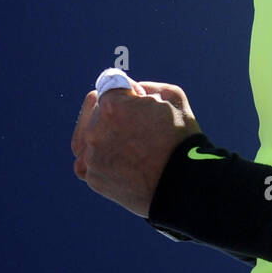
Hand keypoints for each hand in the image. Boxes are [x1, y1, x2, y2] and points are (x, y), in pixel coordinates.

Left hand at [71, 80, 202, 216]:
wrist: (184, 185)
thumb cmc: (181, 139)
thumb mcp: (172, 97)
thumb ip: (145, 86)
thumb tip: (131, 91)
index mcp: (112, 106)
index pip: (108, 86)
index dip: (125, 90)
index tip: (133, 97)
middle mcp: (95, 131)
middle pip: (97, 111)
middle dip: (113, 113)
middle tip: (136, 124)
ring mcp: (91, 156)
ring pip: (87, 136)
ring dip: (100, 133)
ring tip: (123, 141)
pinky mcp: (92, 177)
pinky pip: (87, 161)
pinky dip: (99, 158)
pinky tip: (116, 158)